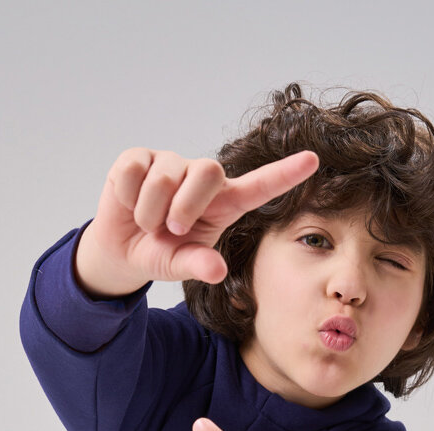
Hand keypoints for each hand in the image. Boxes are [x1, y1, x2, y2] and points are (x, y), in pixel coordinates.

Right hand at [75, 147, 318, 295]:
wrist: (120, 249)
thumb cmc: (161, 252)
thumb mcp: (180, 266)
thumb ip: (199, 265)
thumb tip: (217, 271)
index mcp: (222, 203)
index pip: (259, 185)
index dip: (284, 174)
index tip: (313, 161)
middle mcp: (201, 177)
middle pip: (208, 170)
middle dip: (186, 206)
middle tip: (171, 229)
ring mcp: (170, 162)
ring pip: (165, 176)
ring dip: (151, 210)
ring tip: (147, 222)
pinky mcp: (140, 157)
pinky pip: (135, 171)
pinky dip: (128, 197)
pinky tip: (129, 204)